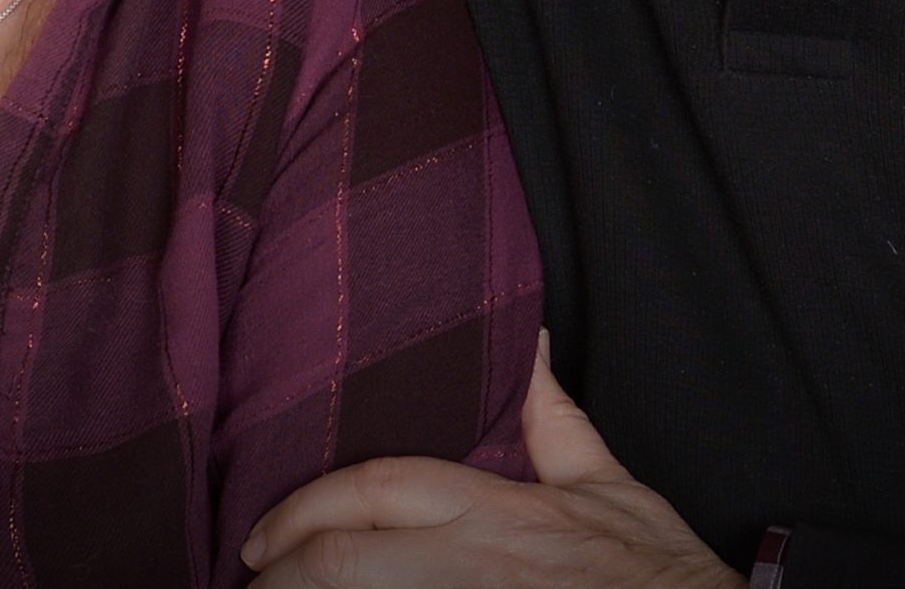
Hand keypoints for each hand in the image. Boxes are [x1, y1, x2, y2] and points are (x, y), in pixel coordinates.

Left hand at [241, 333, 743, 586]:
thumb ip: (554, 419)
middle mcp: (474, 564)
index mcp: (496, 512)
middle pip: (347, 560)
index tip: (261, 535)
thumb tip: (530, 340)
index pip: (377, 489)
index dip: (305, 509)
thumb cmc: (656, 573)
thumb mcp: (609, 486)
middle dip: (283, 570)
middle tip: (249, 582)